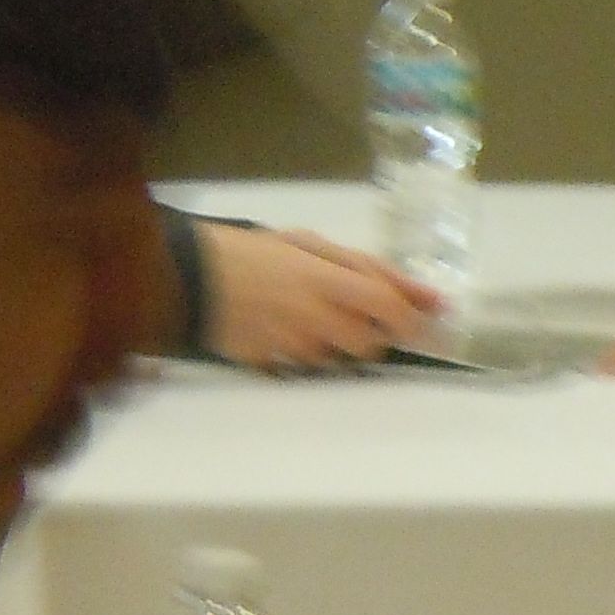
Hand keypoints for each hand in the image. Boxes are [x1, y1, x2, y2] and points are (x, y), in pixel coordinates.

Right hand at [205, 223, 446, 367]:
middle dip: (373, 333)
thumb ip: (371, 269)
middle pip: (370, 345)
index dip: (414, 320)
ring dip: (338, 344)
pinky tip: (287, 332)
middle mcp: (315, 321)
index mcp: (327, 282)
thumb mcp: (311, 245)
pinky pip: (306, 369)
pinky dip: (308, 354)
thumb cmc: (252, 251)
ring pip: (339, 360)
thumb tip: (429, 296)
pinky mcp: (272, 367)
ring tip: (310, 317)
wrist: (184, 277)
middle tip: (355, 312)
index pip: (390, 310)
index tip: (423, 322)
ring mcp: (293, 349)